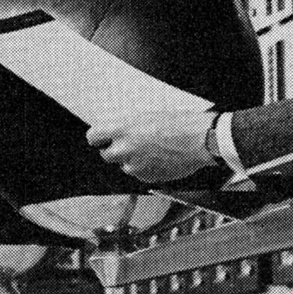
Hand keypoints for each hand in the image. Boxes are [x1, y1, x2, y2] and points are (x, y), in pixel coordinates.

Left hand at [86, 109, 219, 182]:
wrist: (199, 140)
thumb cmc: (178, 123)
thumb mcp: (147, 115)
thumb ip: (127, 125)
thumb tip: (117, 130)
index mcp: (122, 128)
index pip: (93, 136)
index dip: (98, 138)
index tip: (101, 138)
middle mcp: (124, 149)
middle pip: (106, 155)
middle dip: (115, 151)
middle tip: (129, 144)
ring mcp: (135, 166)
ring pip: (125, 166)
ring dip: (132, 160)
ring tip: (151, 150)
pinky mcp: (147, 178)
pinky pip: (140, 174)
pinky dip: (146, 169)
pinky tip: (159, 158)